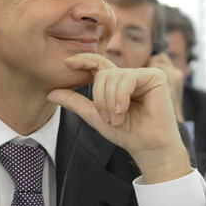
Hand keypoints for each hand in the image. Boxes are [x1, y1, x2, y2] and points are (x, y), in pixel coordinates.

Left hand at [47, 53, 190, 183]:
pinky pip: (128, 78)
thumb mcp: (95, 116)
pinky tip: (123, 110)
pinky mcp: (155, 76)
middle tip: (107, 119)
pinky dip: (121, 96)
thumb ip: (76, 102)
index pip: (98, 64)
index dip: (83, 60)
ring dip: (110, 102)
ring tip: (117, 119)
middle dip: (100, 98)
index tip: (67, 63)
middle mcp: (129, 75)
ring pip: (114, 77)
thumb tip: (50, 93)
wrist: (147, 146)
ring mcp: (143, 74)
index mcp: (116, 82)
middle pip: (103, 74)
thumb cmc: (126, 133)